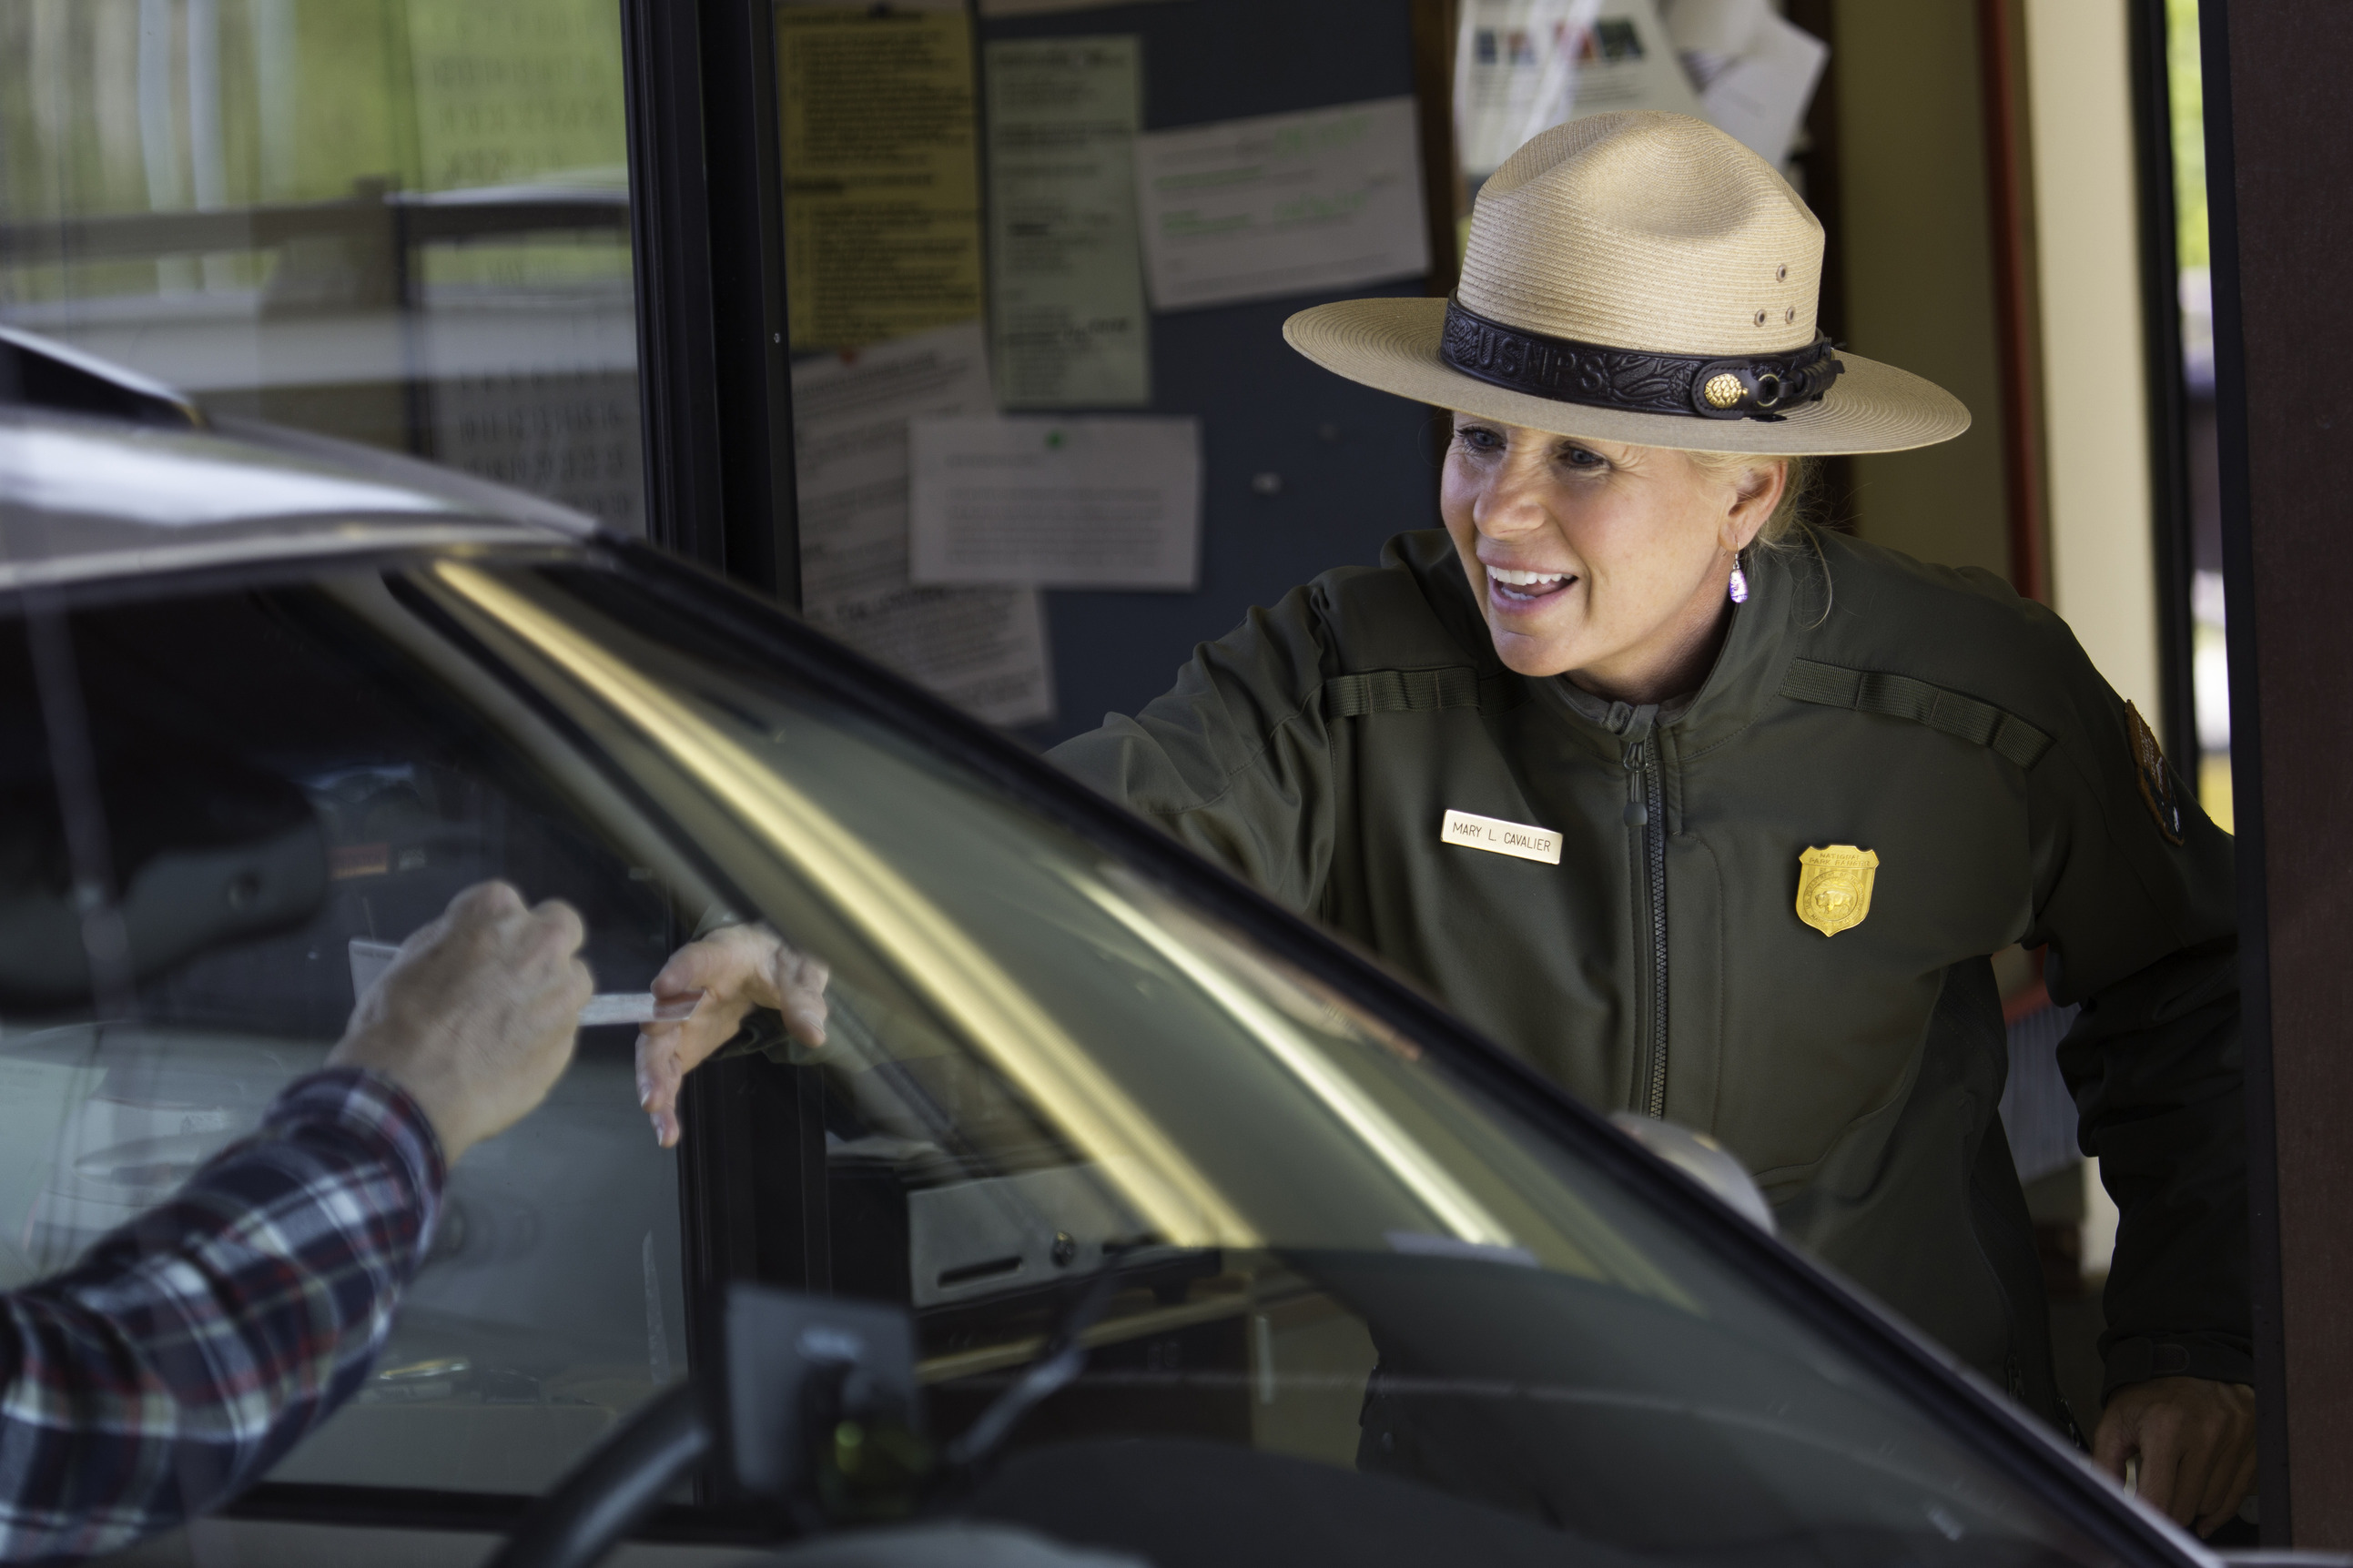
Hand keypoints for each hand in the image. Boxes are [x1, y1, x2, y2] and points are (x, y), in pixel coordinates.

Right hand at [328, 881, 591, 1163]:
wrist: (408, 1089)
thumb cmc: (396, 1021)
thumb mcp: (413, 958)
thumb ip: (457, 939)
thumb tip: (474, 943)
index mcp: (496, 911)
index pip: (507, 904)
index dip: (493, 931)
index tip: (481, 954)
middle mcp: (540, 943)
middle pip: (560, 928)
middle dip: (543, 946)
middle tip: (514, 977)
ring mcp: (562, 991)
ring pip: (573, 980)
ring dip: (552, 993)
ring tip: (511, 1025)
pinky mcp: (569, 1038)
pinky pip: (565, 1027)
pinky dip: (545, 1035)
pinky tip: (511, 1055)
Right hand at [635, 923, 828, 1147]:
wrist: (763, 962)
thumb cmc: (776, 959)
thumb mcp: (799, 974)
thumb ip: (803, 1001)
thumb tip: (814, 1035)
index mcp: (719, 958)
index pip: (696, 961)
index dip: (677, 974)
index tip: (663, 989)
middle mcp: (688, 989)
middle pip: (663, 1015)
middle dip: (655, 1047)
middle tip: (654, 1081)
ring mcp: (681, 1019)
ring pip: (656, 1050)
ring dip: (653, 1082)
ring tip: (657, 1114)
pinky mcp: (684, 1044)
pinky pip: (667, 1072)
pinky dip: (665, 1099)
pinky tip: (667, 1129)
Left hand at [2093, 1376, 2256, 1535]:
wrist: (2189, 1361)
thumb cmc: (2149, 1394)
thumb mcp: (2115, 1421)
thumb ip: (2105, 1462)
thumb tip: (2111, 1502)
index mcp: (2167, 1428)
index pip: (2158, 1497)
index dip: (2146, 1514)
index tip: (2140, 1516)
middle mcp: (2207, 1434)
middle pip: (2186, 1507)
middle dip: (2166, 1510)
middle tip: (2156, 1496)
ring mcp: (2236, 1440)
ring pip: (2211, 1504)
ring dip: (2192, 1504)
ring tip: (2177, 1482)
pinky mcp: (2255, 1445)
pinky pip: (2237, 1496)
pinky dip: (2218, 1507)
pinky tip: (2202, 1507)